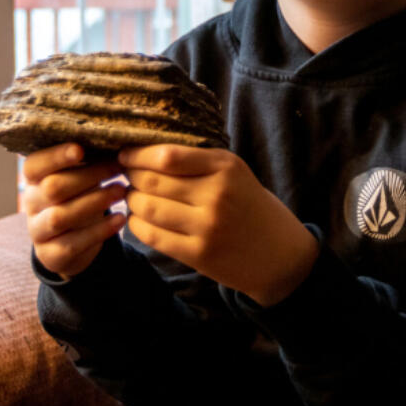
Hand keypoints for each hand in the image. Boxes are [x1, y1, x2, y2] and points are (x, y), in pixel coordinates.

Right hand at [23, 143, 127, 278]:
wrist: (71, 244)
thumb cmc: (80, 197)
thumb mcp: (79, 178)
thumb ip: (87, 161)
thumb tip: (114, 137)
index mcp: (33, 179)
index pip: (34, 165)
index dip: (56, 156)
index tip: (81, 149)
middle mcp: (31, 204)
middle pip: (52, 188)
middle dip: (88, 176)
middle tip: (119, 166)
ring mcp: (38, 231)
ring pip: (61, 216)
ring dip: (95, 202)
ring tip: (122, 191)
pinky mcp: (51, 254)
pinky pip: (73, 244)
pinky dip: (100, 231)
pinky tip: (121, 218)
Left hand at [119, 145, 318, 306]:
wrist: (279, 254)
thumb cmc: (250, 205)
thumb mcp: (235, 172)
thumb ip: (198, 160)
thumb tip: (145, 151)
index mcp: (225, 167)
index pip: (167, 156)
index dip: (138, 154)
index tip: (126, 153)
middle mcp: (216, 194)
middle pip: (152, 181)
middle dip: (130, 176)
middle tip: (126, 175)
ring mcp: (207, 227)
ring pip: (147, 207)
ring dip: (131, 200)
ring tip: (133, 196)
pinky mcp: (198, 254)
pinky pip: (152, 235)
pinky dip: (137, 225)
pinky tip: (139, 219)